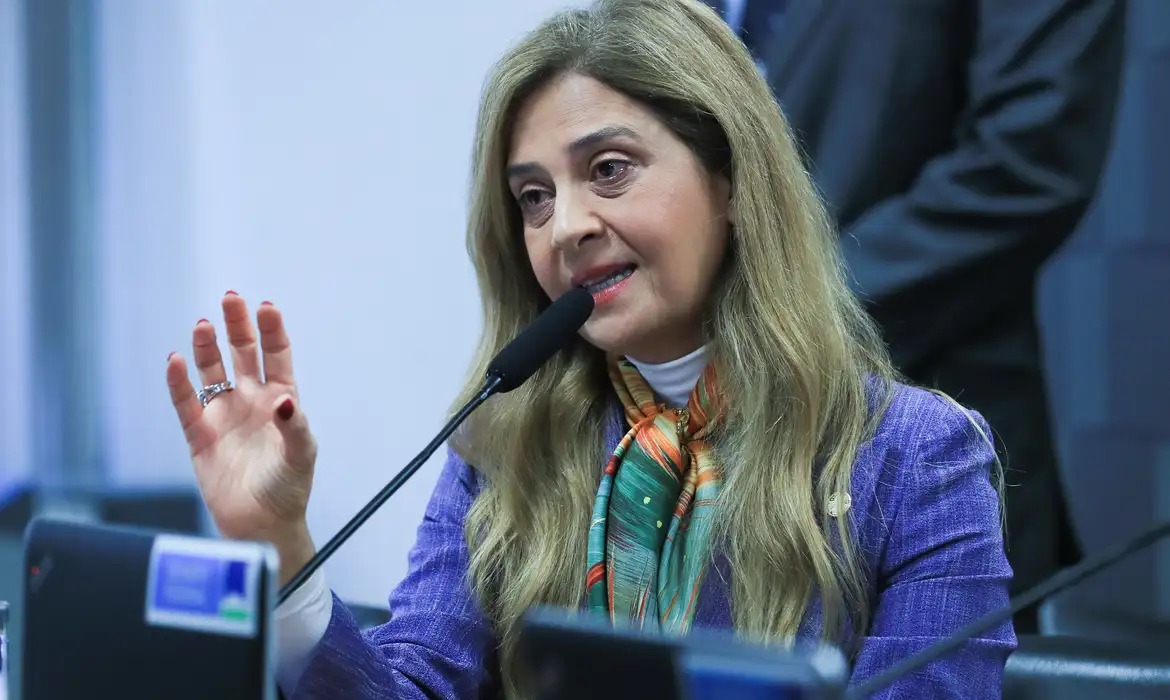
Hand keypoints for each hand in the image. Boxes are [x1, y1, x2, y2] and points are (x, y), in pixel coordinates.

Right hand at [166, 292, 317, 583]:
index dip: (271, 330)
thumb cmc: (289, 489)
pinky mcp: (200, 436)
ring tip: (203, 324)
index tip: (265, 306)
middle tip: (230, 298)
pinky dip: (179, 384)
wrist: (262, 526)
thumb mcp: (301, 456)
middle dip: (237, 325)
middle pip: (242, 353)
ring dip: (207, 348)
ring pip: (212, 371)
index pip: (276, 355)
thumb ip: (296, 427)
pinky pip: (186, 404)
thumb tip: (286, 400)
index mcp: (281, 400)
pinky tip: (176, 361)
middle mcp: (251, 401)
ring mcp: (224, 415)